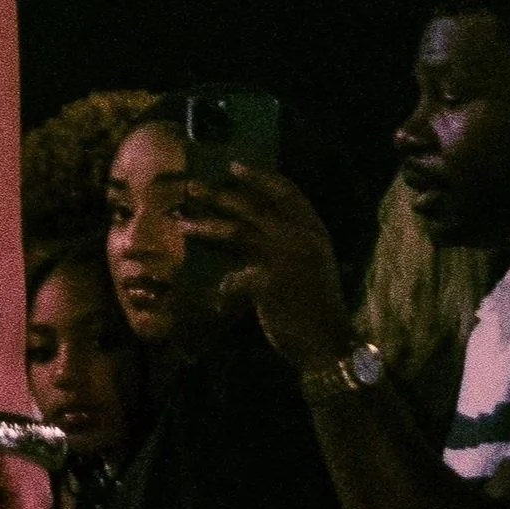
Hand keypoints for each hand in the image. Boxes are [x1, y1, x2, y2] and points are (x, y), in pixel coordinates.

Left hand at [177, 166, 352, 371]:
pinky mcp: (268, 283)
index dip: (260, 177)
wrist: (328, 342)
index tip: (234, 166)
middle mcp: (302, 238)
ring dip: (205, 226)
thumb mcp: (309, 264)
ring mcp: (285, 258)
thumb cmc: (315, 305)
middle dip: (220, 195)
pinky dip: (219, 284)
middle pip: (254, 207)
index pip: (287, 192)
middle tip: (192, 186)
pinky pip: (233, 276)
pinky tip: (203, 288)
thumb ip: (286, 241)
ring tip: (181, 222)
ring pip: (236, 232)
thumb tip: (246, 223)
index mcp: (314, 230)